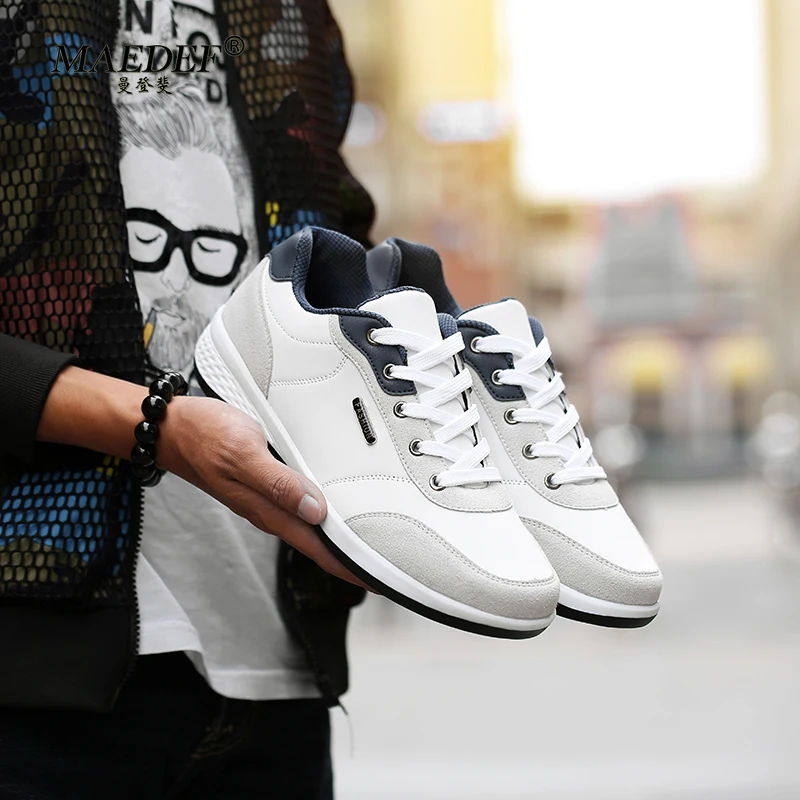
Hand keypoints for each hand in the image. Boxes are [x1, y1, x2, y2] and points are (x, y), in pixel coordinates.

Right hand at [157, 395, 369, 589]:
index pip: (317, 548)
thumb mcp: (243, 453)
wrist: (174, 429)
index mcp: (269, 510)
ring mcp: (267, 499)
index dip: (347, 566)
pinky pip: (300, 506)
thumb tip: (314, 509)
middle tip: (382, 571)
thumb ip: (278, 483)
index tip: (376, 581)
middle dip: (348, 559)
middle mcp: (270, 510)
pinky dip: (322, 515)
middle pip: (317, 543)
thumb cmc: (204, 437)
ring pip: (310, 526)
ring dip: (337, 539)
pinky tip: (333, 512)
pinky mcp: (266, 483)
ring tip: (365, 548)